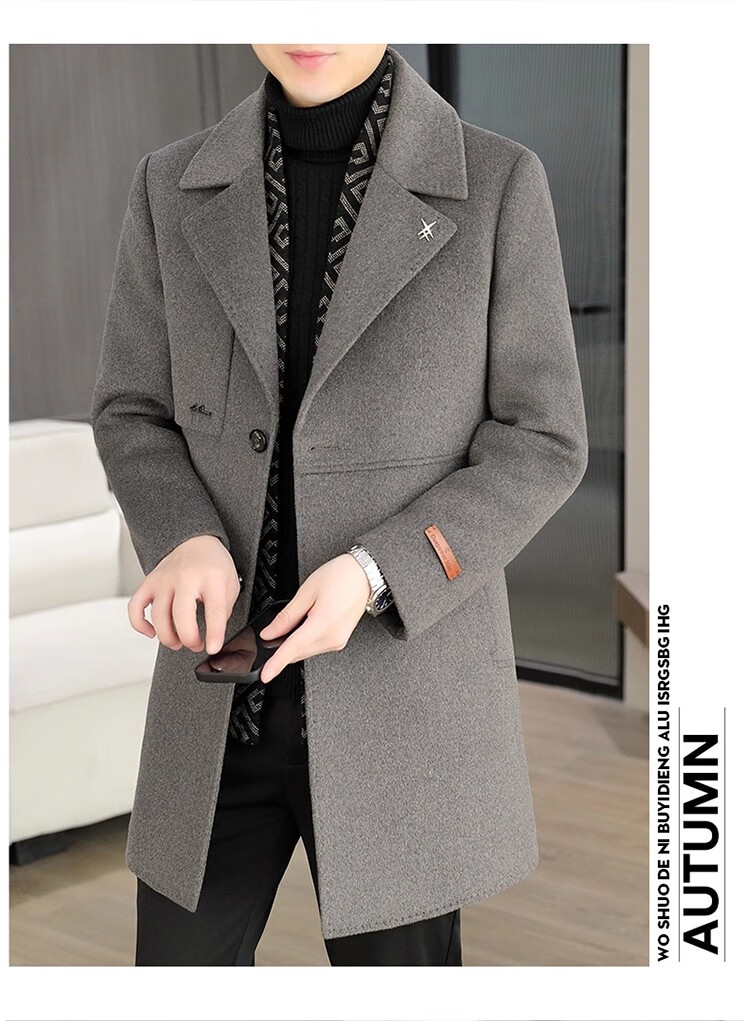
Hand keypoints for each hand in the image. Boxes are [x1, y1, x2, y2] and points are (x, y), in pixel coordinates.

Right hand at [127, 535, 240, 654]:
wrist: (195, 541)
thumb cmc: (213, 565)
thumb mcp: (231, 584)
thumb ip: (224, 610)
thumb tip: (213, 636)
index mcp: (211, 577)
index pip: (214, 610)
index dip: (214, 634)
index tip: (213, 648)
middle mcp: (185, 578)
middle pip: (181, 615)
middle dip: (188, 638)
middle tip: (196, 645)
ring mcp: (164, 580)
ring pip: (158, 616)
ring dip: (167, 637)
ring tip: (178, 642)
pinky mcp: (148, 583)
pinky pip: (135, 607)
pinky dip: (139, 624)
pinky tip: (152, 632)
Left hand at [257, 553, 370, 682]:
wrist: (365, 576)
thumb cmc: (341, 577)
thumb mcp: (307, 592)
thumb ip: (287, 616)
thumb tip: (270, 633)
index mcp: (323, 624)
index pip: (293, 649)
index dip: (276, 663)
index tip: (266, 675)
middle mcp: (332, 638)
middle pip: (298, 652)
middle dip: (282, 646)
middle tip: (275, 628)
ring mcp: (338, 641)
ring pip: (306, 651)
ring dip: (295, 642)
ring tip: (302, 615)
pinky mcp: (339, 640)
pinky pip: (316, 646)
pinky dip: (306, 640)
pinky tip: (308, 622)